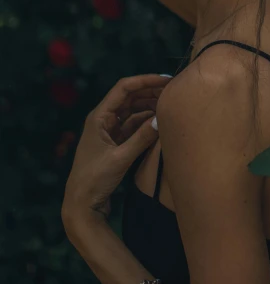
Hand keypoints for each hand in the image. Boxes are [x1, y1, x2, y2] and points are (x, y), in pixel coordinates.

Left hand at [61, 74, 171, 229]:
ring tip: (170, 105)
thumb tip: (162, 119)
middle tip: (173, 91)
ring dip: (150, 106)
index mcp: (99, 116)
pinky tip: (160, 122)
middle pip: (130, 97)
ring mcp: (110, 130)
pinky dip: (147, 122)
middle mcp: (104, 119)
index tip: (166, 80)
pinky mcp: (116, 142)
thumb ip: (142, 138)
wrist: (82, 204)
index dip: (145, 80)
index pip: (124, 88)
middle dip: (150, 91)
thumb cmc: (95, 179)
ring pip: (133, 110)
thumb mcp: (120, 158)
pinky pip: (134, 125)